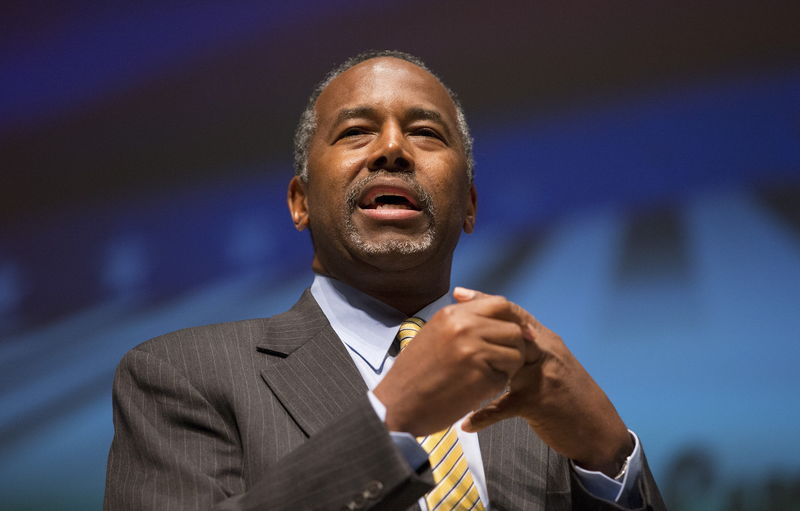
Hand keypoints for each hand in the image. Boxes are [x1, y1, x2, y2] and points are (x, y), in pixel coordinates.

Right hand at [373, 292, 530, 435]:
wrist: (398, 405)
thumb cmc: (414, 374)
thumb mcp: (434, 334)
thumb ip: (462, 322)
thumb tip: (496, 318)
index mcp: (452, 314)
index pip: (499, 304)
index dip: (513, 320)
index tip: (521, 333)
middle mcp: (465, 328)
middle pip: (513, 329)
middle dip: (514, 347)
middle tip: (501, 363)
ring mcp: (474, 351)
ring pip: (516, 354)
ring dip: (508, 367)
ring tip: (485, 377)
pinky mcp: (481, 377)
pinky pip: (506, 377)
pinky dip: (497, 385)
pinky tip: (476, 390)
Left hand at [456, 288, 633, 476]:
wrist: (598, 429)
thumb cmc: (570, 398)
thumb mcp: (550, 367)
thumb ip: (526, 352)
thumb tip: (495, 340)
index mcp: (545, 341)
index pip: (513, 313)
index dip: (486, 301)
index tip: (459, 293)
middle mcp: (545, 352)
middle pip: (507, 329)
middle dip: (475, 321)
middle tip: (447, 316)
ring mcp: (542, 375)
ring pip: (505, 361)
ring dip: (476, 364)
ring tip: (449, 363)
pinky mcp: (539, 402)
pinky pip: (504, 407)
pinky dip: (484, 416)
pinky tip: (466, 423)